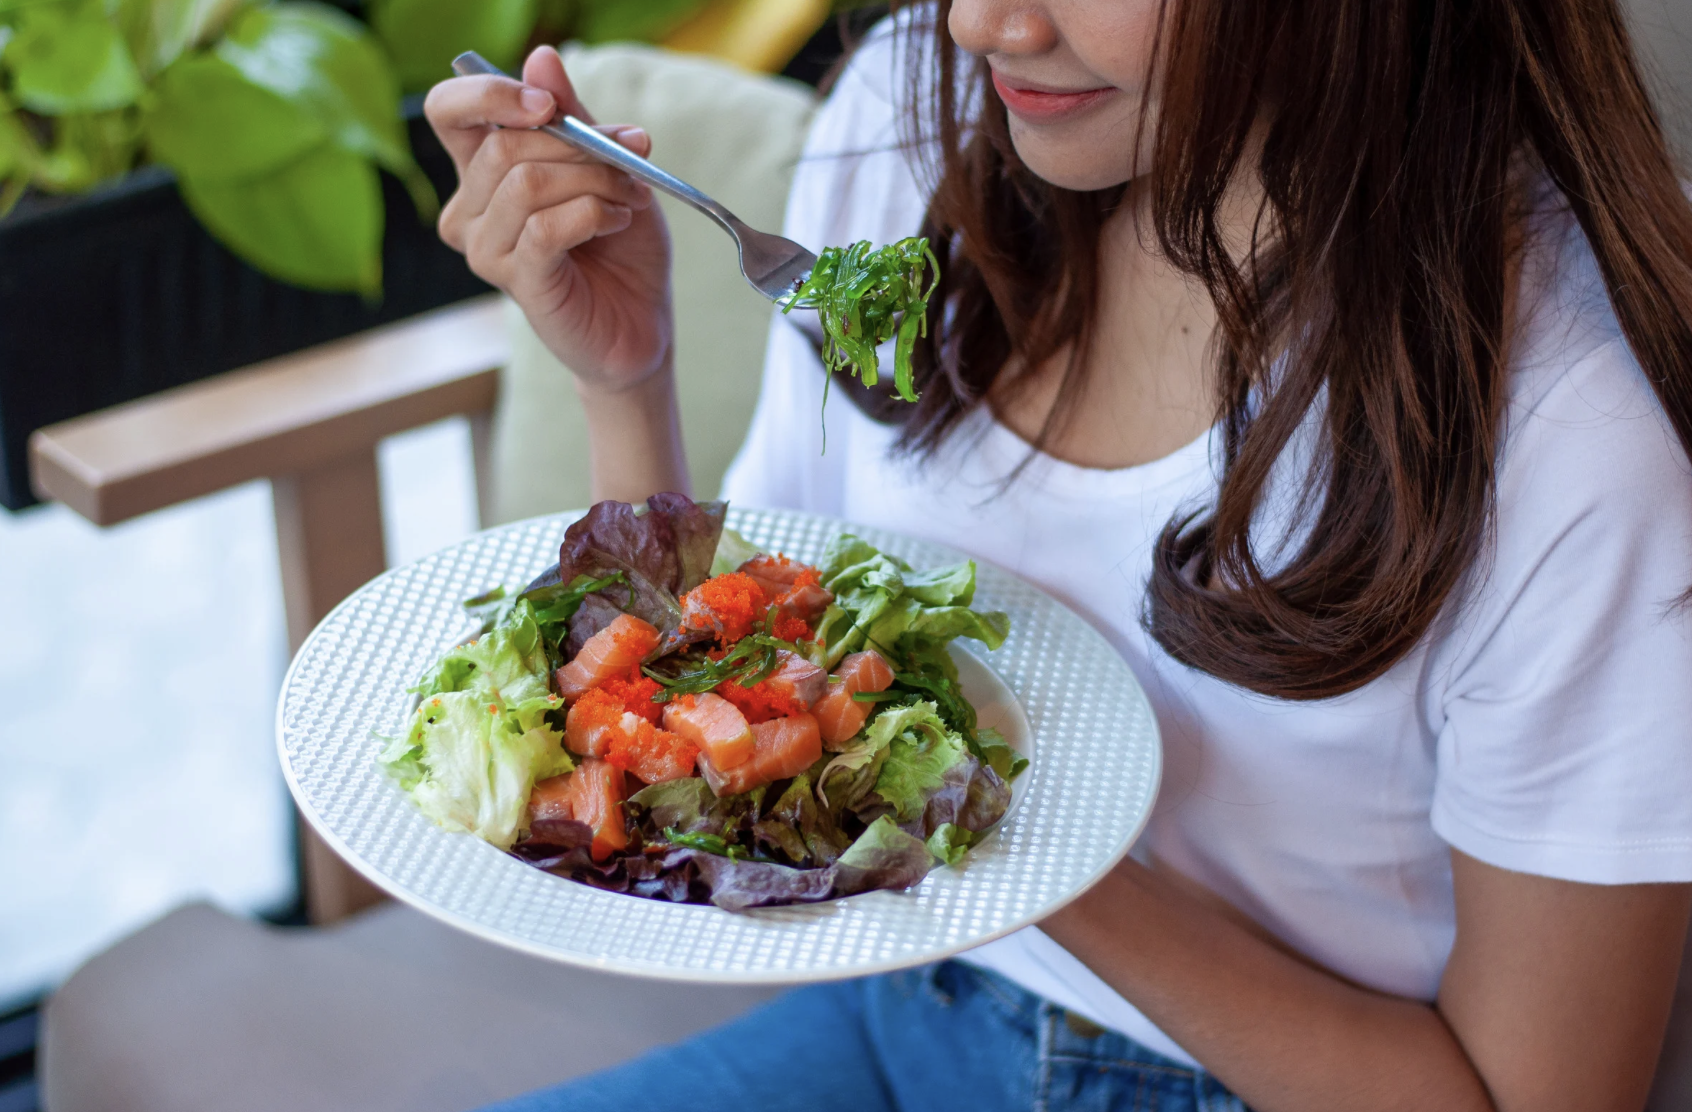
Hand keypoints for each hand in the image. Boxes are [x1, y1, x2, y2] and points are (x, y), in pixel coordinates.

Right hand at [425, 46, 672, 394]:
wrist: (640, 322)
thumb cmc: (620, 247)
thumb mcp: (606, 167)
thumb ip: (574, 117)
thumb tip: (542, 57)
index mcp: (483, 172)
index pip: (449, 111)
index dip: (492, 94)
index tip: (551, 105)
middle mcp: (471, 210)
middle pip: (504, 146)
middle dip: (578, 145)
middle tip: (628, 162)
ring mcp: (487, 249)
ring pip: (526, 183)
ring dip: (594, 181)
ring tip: (627, 199)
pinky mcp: (516, 281)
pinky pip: (545, 227)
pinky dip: (592, 214)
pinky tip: (616, 223)